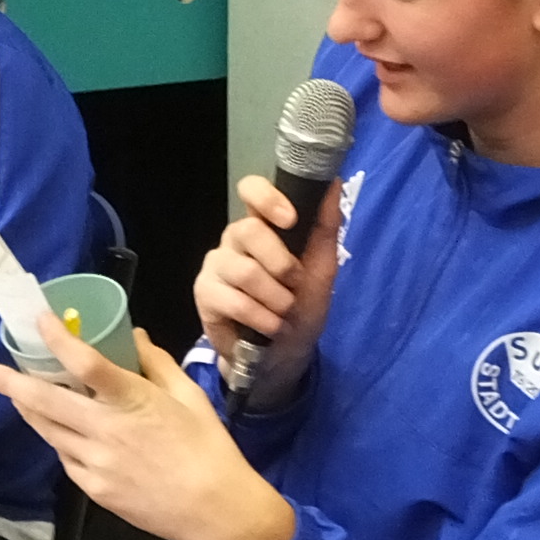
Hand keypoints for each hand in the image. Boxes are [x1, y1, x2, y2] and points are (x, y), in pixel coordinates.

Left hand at [0, 321, 299, 539]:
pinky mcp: (94, 490)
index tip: (40, 321)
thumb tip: (134, 336)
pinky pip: (66, 458)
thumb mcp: (189, 396)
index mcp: (134, 402)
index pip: (86, 365)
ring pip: (49, 432)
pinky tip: (61, 432)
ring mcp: (96, 464)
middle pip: (46, 402)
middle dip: (11, 384)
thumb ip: (156, 364)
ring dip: (29, 411)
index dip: (58, 340)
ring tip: (16, 395)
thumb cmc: (209, 448)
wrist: (216, 511)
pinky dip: (59, 440)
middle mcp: (107, 431)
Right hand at [192, 174, 344, 405]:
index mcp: (263, 225)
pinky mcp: (205, 294)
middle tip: (294, 284)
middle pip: (248, 230)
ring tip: (283, 313)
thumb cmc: (302, 308)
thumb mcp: (323, 269)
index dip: (266, 198)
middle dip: (281, 263)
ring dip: (275, 299)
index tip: (290, 220)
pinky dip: (261, 318)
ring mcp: (216, 265)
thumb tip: (334, 184)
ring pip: (244, 271)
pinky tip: (270, 327)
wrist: (283, 355)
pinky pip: (233, 301)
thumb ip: (325, 227)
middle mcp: (234, 239)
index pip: (252, 190)